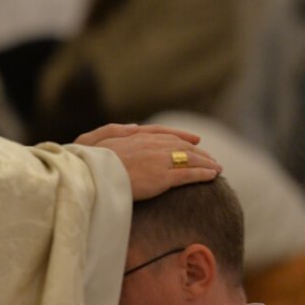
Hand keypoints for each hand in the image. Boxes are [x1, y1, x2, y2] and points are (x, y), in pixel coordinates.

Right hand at [77, 124, 220, 200]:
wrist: (89, 176)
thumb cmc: (86, 161)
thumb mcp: (93, 139)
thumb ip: (114, 130)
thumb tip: (134, 126)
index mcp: (134, 136)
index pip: (164, 133)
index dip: (182, 136)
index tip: (195, 140)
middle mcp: (150, 145)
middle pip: (181, 145)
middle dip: (199, 151)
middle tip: (211, 158)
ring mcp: (157, 161)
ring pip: (189, 159)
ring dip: (206, 162)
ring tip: (218, 168)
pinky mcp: (162, 178)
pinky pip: (188, 174)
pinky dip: (203, 174)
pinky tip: (213, 176)